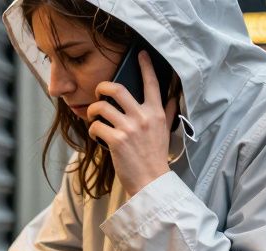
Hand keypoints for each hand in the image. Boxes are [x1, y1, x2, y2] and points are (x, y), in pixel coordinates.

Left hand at [87, 50, 173, 197]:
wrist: (151, 181)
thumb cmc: (155, 156)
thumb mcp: (165, 131)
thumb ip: (167, 112)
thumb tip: (173, 96)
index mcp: (156, 112)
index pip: (152, 83)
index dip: (145, 66)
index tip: (140, 54)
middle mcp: (143, 116)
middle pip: (116, 89)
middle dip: (102, 88)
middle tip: (98, 93)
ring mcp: (129, 128)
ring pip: (101, 107)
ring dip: (92, 111)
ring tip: (93, 117)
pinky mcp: (116, 140)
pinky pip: (96, 126)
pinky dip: (92, 130)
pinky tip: (96, 135)